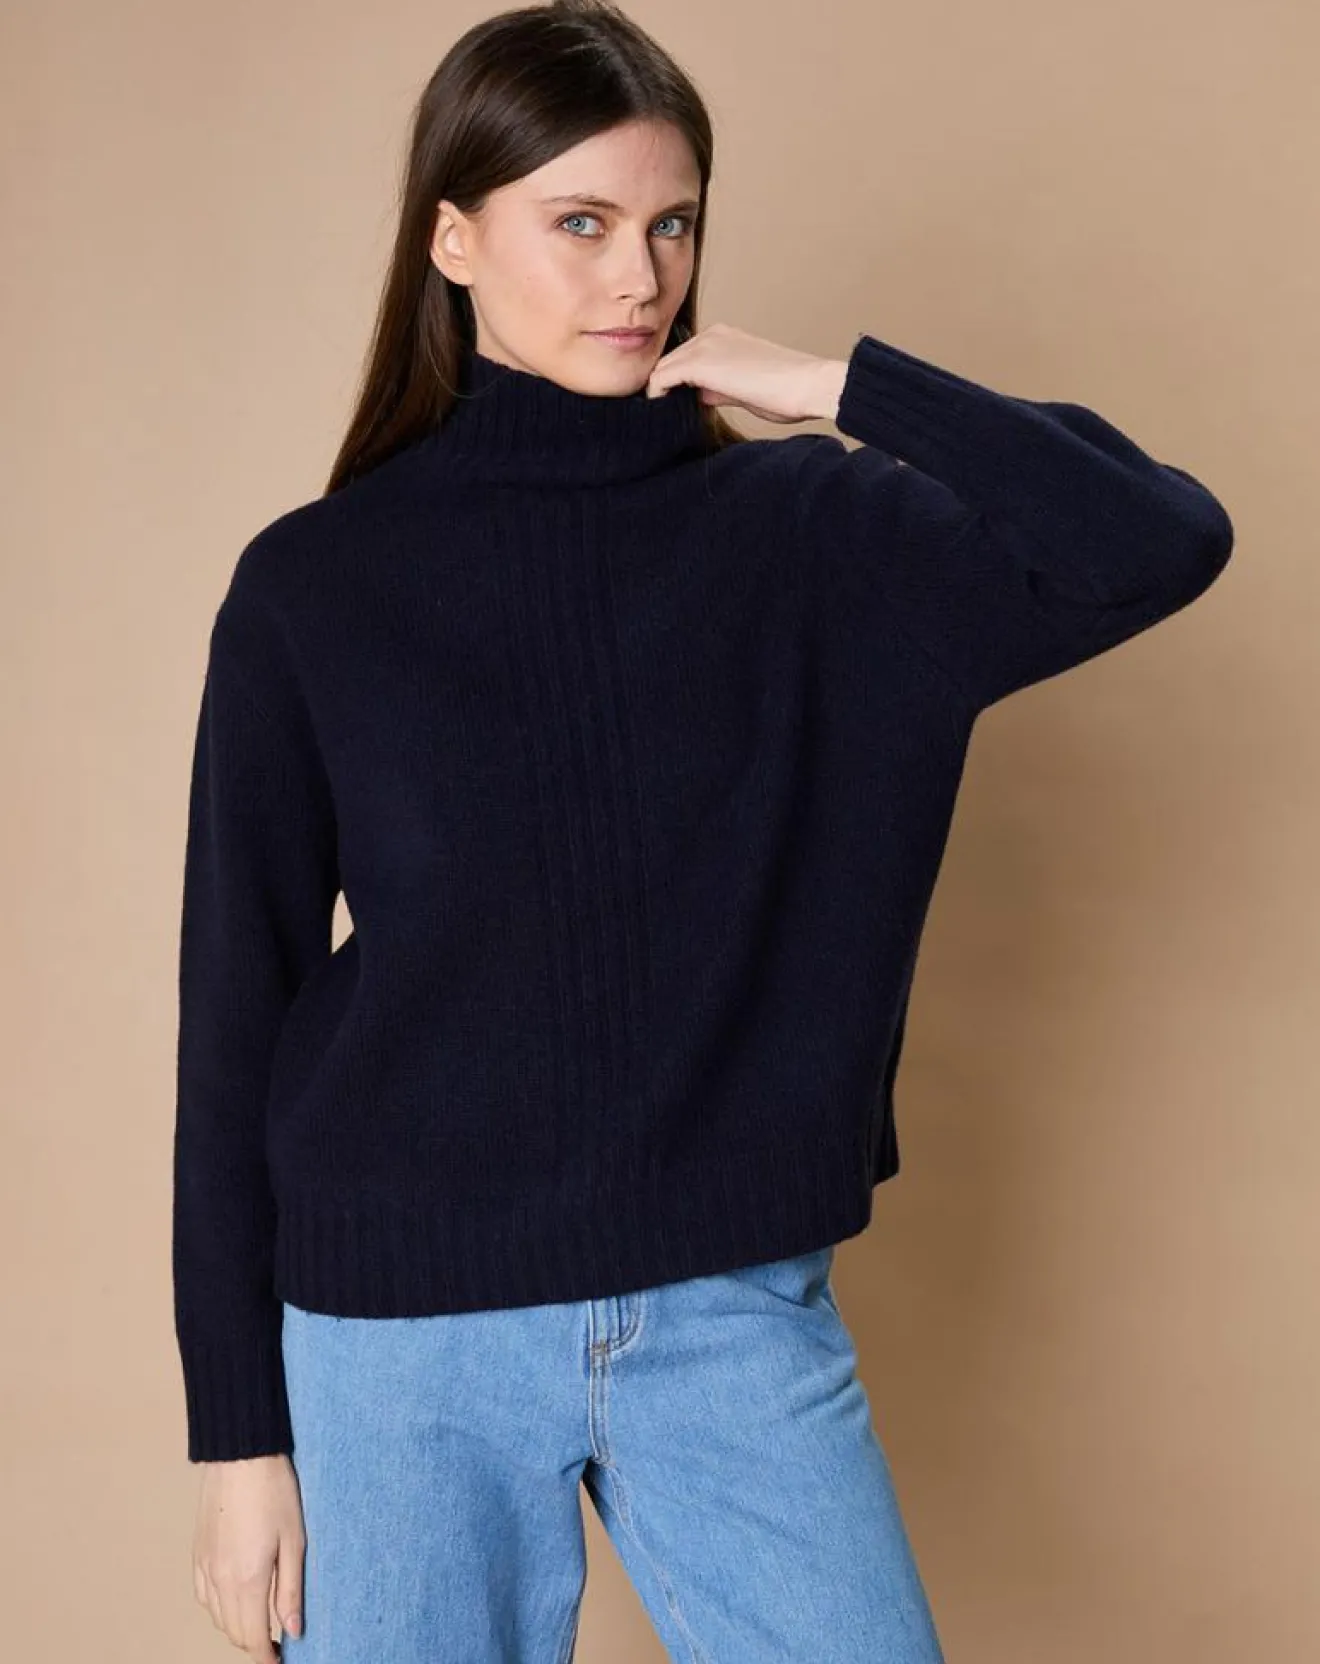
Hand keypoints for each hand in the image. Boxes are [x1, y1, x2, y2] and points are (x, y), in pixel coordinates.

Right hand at [192, 1454, 305, 1660]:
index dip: (265, 1658)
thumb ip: (291, 1590)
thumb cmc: (274, 1492)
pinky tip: (235, 1598)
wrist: (241, 1456)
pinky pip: (204, 1597)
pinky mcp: (198, 1554)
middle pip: (234, 1633)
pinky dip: (219, 1608)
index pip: (253, 1638)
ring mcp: (205, 1567)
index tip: (280, 1660)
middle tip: (277, 1640)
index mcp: (248, 1579)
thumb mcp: (294, 1540)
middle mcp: (221, 1580)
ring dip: (237, 1627)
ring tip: (260, 1619)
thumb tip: (294, 1631)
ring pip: (217, 1618)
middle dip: (254, 1644)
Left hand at [646, 322, 846, 423]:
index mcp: (723, 337)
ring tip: (660, 418)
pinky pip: (660, 379)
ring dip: (658, 393)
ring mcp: (705, 346)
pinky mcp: (700, 363)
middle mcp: (712, 335)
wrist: (808, 384)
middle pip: (670, 362)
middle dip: (663, 388)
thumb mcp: (745, 389)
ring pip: (662, 368)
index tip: (673, 407)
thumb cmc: (787, 391)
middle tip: (661, 415)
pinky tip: (661, 414)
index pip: (684, 359)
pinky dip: (655, 396)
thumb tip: (700, 395)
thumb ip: (719, 388)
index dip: (675, 384)